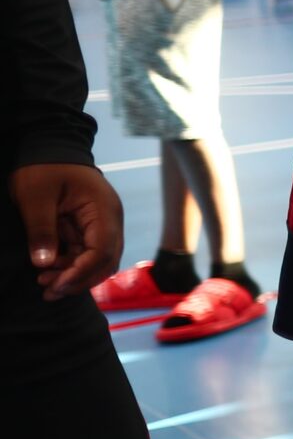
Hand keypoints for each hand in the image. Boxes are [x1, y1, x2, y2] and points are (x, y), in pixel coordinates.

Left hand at [11, 163, 125, 301]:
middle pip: (104, 261)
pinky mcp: (88, 228)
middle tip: (48, 291)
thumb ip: (41, 229)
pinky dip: (70, 267)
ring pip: (96, 261)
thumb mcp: (35, 197)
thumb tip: (44, 263)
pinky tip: (49, 273)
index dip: (81, 271)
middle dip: (78, 279)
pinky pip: (85, 254)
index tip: (56, 284)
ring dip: (74, 276)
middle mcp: (110, 221)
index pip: (102, 250)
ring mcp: (101, 225)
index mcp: (103, 210)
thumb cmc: (43, 168)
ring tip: (44, 284)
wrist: (48, 147)